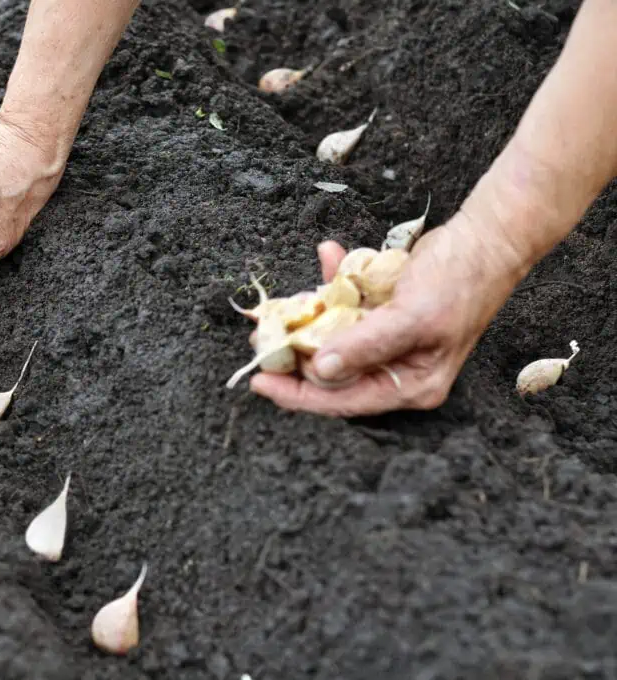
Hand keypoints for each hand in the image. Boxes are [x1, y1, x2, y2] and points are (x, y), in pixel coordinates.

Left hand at [248, 212, 528, 415]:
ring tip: (276, 310)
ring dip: (306, 319)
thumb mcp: (411, 318)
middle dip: (293, 356)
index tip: (260, 381)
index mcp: (410, 385)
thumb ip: (365, 346)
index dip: (298, 395)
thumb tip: (320, 371)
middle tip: (260, 340)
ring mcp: (387, 341)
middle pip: (331, 374)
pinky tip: (327, 254)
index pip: (343, 401)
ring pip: (332, 340)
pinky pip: (345, 306)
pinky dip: (332, 284)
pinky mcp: (381, 313)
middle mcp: (396, 369)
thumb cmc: (460, 282)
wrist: (487, 236)